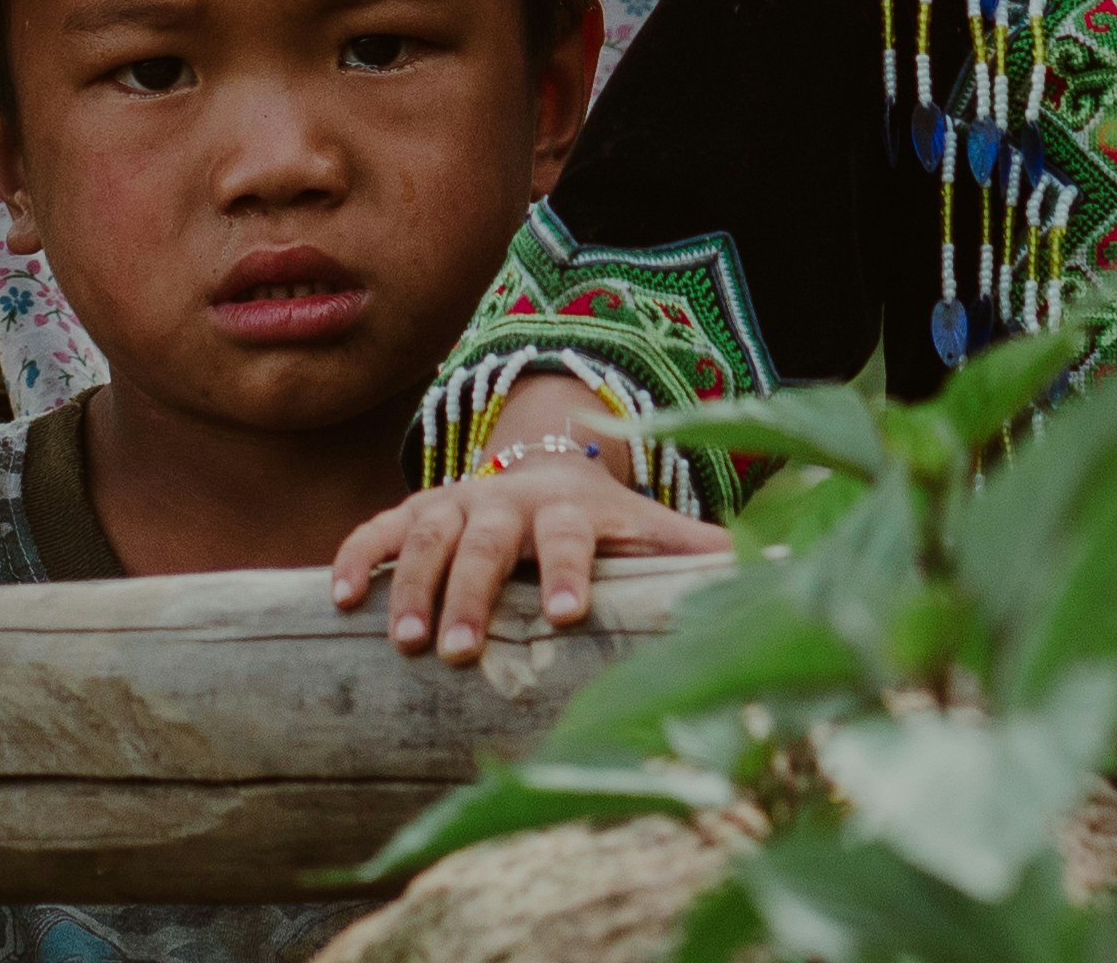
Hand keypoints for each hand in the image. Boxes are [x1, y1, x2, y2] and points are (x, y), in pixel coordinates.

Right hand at [325, 393, 724, 661]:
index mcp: (570, 510)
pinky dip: (354, 557)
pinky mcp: (415, 510)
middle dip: (470, 594)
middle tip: (456, 653)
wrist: (541, 463)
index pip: (571, 538)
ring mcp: (456, 502)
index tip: (567, 614)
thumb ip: (692, 554)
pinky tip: (336, 598)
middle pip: (486, 543)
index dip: (569, 571)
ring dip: (410, 586)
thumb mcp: (645, 528)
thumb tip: (779, 570)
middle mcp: (508, 501)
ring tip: (402, 642)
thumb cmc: (600, 519)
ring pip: (426, 536)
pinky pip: (377, 529)